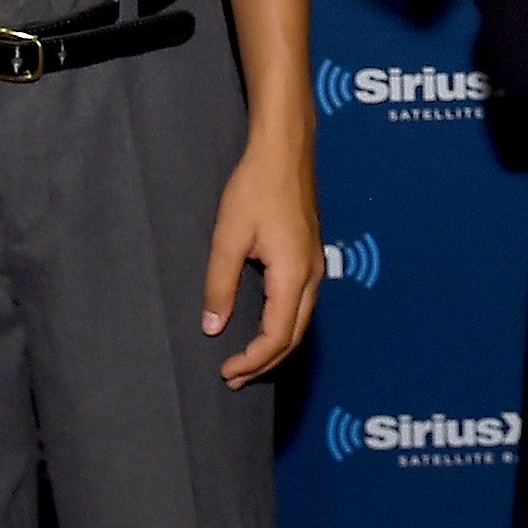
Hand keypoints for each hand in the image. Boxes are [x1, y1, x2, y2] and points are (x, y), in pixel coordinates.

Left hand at [202, 122, 317, 387]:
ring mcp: (315, 266)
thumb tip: (212, 326)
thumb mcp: (228, 236)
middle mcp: (312, 276)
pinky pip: (302, 305)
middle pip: (294, 337)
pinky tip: (263, 326)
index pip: (276, 337)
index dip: (251, 361)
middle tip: (233, 378)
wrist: (285, 150)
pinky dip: (283, 326)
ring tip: (245, 360)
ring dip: (274, 347)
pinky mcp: (311, 256)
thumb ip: (219, 285)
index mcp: (293, 276)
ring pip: (301, 322)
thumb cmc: (255, 188)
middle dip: (264, 362)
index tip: (225, 371)